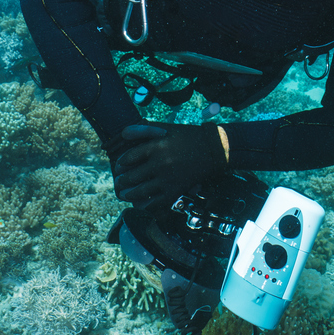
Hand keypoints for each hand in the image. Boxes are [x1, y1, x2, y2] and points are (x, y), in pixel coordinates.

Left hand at [113, 122, 228, 210]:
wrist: (214, 149)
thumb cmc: (188, 136)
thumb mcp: (166, 129)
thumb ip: (143, 130)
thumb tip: (123, 134)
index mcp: (157, 146)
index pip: (129, 158)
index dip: (121, 163)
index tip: (119, 166)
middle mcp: (161, 163)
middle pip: (132, 176)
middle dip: (122, 181)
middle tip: (119, 182)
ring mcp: (168, 179)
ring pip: (140, 192)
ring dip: (129, 194)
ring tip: (125, 194)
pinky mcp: (176, 190)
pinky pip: (155, 203)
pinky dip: (145, 205)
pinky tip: (140, 204)